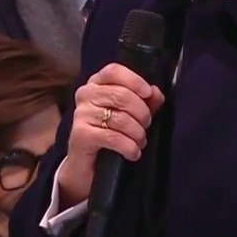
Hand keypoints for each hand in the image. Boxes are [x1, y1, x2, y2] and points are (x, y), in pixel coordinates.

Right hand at [56, 63, 165, 209]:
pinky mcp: (80, 135)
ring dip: (137, 133)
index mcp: (97, 84)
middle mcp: (85, 95)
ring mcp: (81, 114)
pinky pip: (113, 137)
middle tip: (146, 125)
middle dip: (142, 112)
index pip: (114, 71)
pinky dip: (129, 146)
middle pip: (121, 95)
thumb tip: (156, 92)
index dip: (134, 80)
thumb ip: (145, 101)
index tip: (148, 93)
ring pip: (120, 118)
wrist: (86, 165)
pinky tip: (134, 153)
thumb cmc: (109, 134)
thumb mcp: (130, 115)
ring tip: (140, 141)